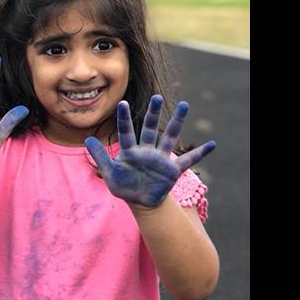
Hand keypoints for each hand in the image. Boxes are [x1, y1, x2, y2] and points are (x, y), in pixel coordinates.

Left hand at [85, 96, 215, 206]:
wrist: (141, 201)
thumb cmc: (124, 186)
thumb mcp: (110, 174)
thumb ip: (100, 157)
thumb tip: (87, 139)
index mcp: (130, 151)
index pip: (126, 132)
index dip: (124, 118)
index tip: (122, 102)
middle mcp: (147, 150)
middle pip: (151, 128)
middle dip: (154, 113)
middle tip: (157, 97)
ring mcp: (161, 159)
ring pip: (170, 137)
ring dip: (177, 122)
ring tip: (184, 104)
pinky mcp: (172, 170)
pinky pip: (188, 161)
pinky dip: (200, 153)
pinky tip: (212, 144)